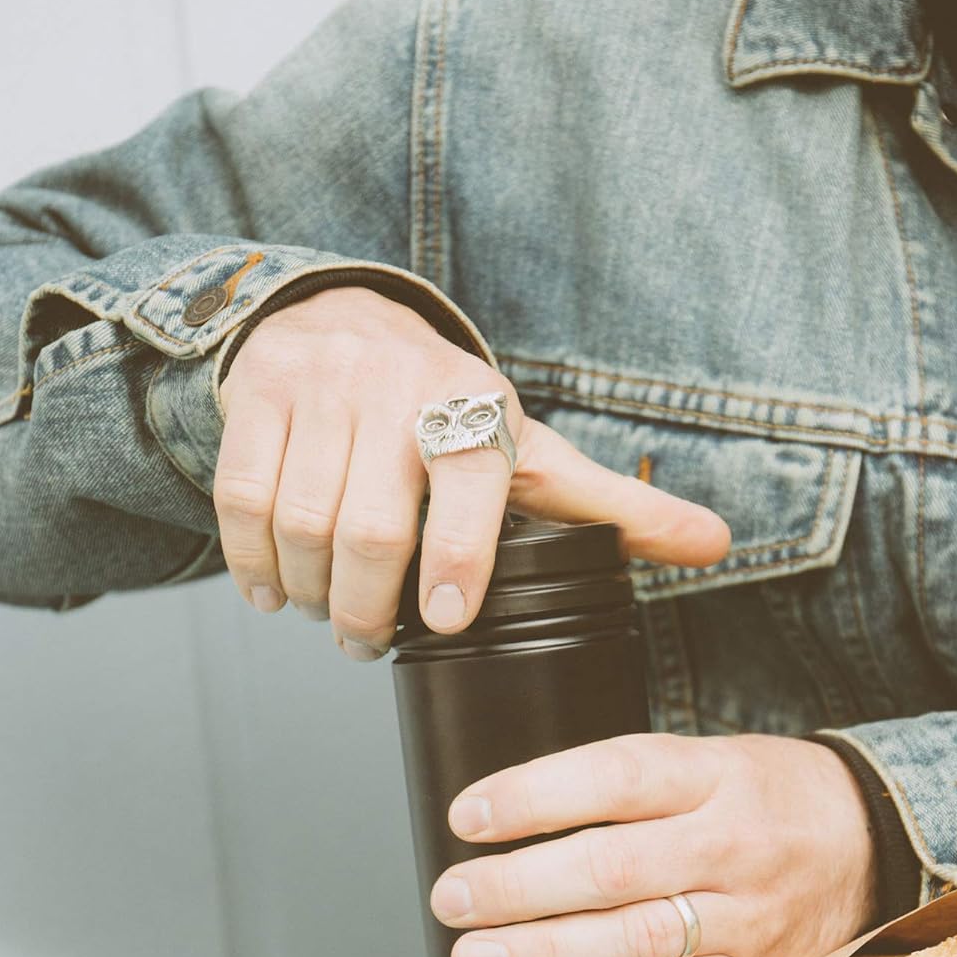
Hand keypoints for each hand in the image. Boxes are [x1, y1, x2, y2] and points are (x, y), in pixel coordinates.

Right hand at [214, 287, 729, 656]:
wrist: (341, 314)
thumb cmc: (444, 406)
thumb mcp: (527, 448)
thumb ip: (610, 506)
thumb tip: (714, 544)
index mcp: (472, 407)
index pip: (468, 484)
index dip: (458, 561)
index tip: (445, 623)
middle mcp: (396, 388)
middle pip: (370, 528)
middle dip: (366, 608)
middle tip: (368, 642)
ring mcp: (320, 389)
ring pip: (300, 520)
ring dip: (311, 593)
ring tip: (328, 617)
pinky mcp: (258, 396)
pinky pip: (242, 497)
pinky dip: (252, 562)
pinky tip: (273, 592)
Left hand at [429, 734, 877, 956]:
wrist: (868, 838)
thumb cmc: (761, 795)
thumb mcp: (702, 758)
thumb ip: (620, 783)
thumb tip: (506, 815)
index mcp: (710, 775)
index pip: (615, 778)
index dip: (535, 797)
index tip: (468, 815)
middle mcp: (727, 843)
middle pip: (613, 869)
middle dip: (519, 888)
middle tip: (453, 898)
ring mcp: (741, 914)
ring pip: (636, 941)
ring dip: (545, 955)